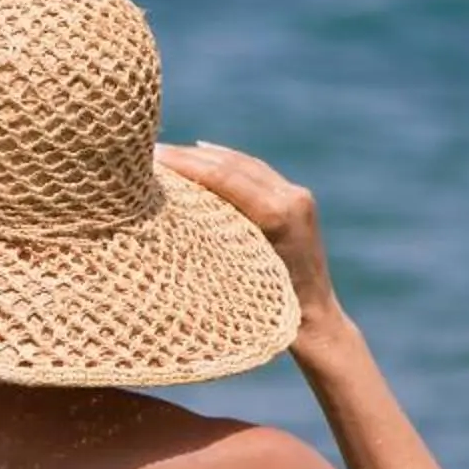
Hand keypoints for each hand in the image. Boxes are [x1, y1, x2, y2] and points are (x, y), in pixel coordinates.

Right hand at [156, 140, 345, 337]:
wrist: (316, 318)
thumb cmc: (270, 312)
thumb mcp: (236, 279)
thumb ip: (211, 241)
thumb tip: (167, 214)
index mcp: (278, 216)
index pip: (224, 177)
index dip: (186, 164)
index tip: (153, 156)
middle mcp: (291, 198)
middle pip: (232, 164)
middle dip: (189, 156)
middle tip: (152, 151)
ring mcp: (296, 195)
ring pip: (244, 163)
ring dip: (204, 155)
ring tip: (168, 152)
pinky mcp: (296, 198)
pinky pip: (255, 171)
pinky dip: (226, 160)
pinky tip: (203, 151)